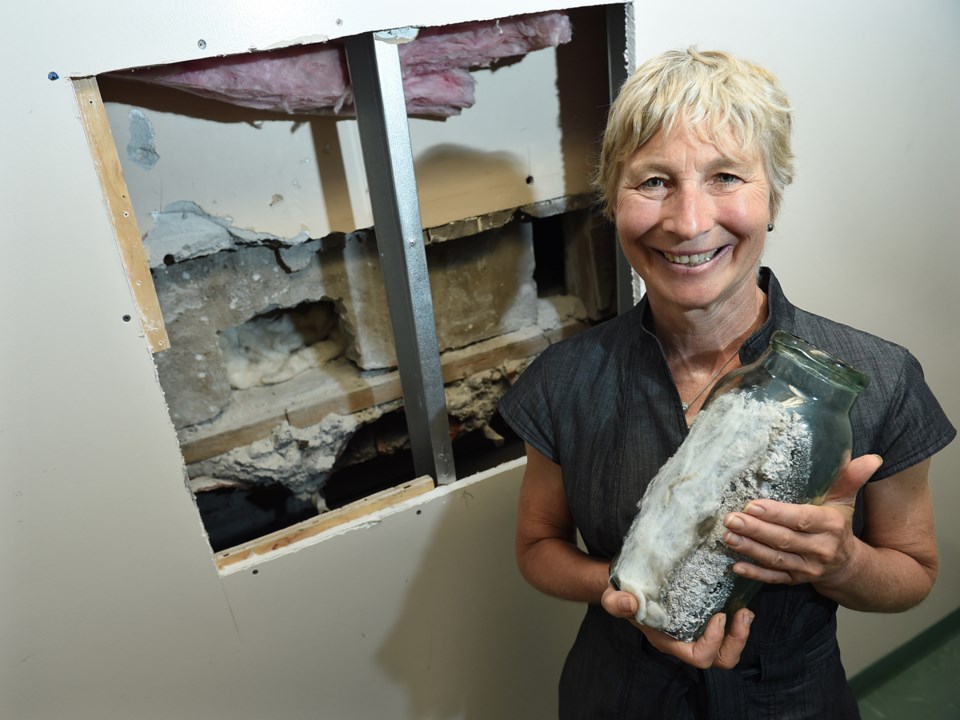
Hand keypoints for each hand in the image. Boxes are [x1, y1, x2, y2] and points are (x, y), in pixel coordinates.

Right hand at [600, 585, 753, 668]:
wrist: (626, 587)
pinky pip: (726, 631)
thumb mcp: (614, 597)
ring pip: (727, 649)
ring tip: (745, 610)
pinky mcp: (703, 620)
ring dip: (741, 633)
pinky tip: (737, 600)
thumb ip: (617, 602)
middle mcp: (686, 642)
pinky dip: (736, 621)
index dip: (714, 641)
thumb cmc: (622, 596)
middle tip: (743, 614)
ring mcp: (696, 632)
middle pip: (720, 660)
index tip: (719, 616)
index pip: (698, 656)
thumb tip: (629, 602)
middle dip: (736, 641)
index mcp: (669, 642)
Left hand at [722, 454, 882, 586]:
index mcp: (831, 526)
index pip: (801, 519)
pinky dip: (755, 574)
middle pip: (784, 539)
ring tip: (728, 537)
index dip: (777, 514)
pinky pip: (774, 579)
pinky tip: (735, 566)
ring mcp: (808, 568)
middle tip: (730, 519)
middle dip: (755, 530)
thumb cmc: (839, 524)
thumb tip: (872, 458)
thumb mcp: (845, 500)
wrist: (849, 566)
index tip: (752, 505)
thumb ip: (851, 478)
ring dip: (750, 549)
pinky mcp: (796, 580)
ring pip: (776, 559)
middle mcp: (820, 549)